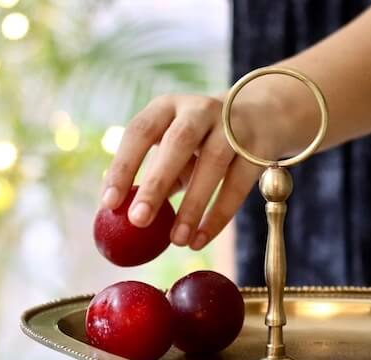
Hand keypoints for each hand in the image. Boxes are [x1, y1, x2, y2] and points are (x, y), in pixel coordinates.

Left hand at [100, 93, 286, 250]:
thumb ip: (152, 174)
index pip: (140, 132)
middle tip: (138, 221)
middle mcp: (199, 110)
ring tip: (177, 241)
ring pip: (213, 164)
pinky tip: (200, 241)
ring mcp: (232, 127)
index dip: (123, 166)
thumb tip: (116, 216)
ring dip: (193, 205)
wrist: (262, 115)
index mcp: (168, 107)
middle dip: (156, 184)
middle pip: (178, 143)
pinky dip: (218, 216)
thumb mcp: (174, 147)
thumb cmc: (201, 141)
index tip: (109, 203)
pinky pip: (237, 186)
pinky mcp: (257, 150)